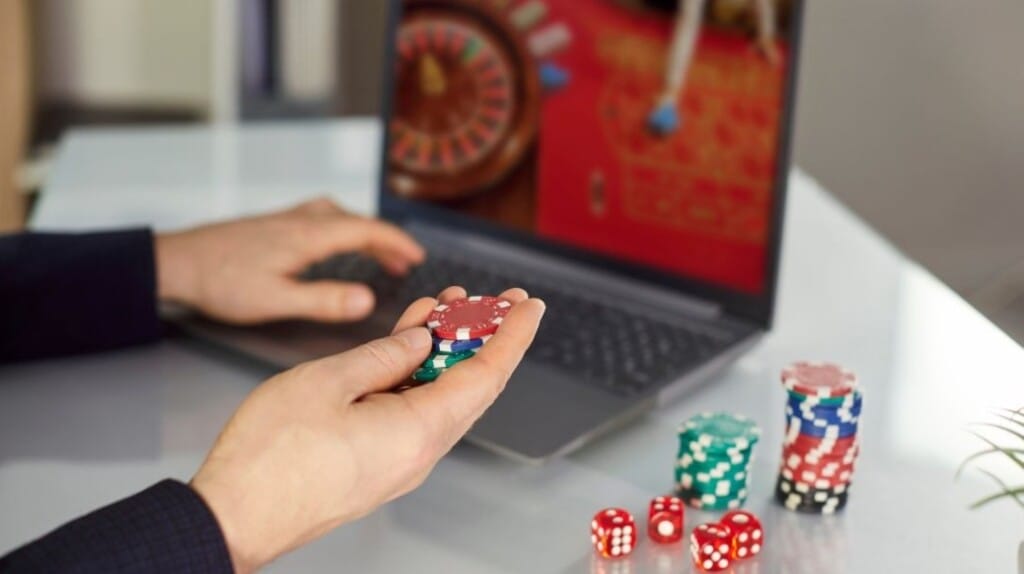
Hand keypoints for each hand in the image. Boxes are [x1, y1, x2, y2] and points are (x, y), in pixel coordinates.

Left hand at [154, 198, 424, 323]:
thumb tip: (369, 300)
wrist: (177, 262)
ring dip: (364, 233)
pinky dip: (343, 229)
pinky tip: (334, 245)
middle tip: (407, 262)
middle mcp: (301, 220)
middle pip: (356, 221)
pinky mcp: (274, 225)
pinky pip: (322, 219)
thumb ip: (324, 300)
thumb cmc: (222, 282)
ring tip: (379, 254)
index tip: (418, 256)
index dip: (397, 241)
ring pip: (339, 217)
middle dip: (386, 239)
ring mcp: (286, 219)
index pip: (366, 230)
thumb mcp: (276, 299)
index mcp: (308, 236)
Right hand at [189, 287, 544, 572]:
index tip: (529, 307)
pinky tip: (408, 347)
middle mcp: (419, 453)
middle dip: (484, 337)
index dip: (512, 336)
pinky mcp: (377, 465)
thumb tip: (419, 341)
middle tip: (492, 299)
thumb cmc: (271, 458)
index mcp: (417, 431)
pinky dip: (419, 376)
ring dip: (447, 353)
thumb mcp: (328, 380)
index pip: (485, 375)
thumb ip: (384, 355)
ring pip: (441, 398)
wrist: (234, 517)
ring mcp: (399, 462)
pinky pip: (414, 413)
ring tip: (444, 309)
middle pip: (470, 387)